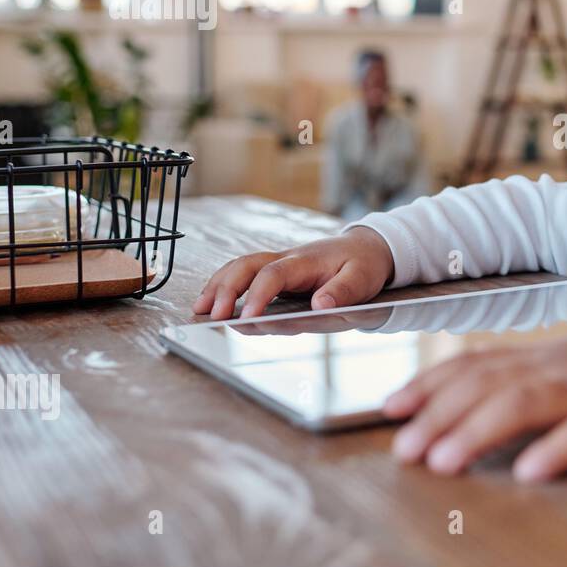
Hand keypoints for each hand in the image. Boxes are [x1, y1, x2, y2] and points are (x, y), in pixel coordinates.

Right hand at [192, 226, 393, 319]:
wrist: (367, 247)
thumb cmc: (364, 264)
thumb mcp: (363, 278)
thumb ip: (344, 291)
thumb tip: (320, 305)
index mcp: (306, 261)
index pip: (274, 275)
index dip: (259, 296)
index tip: (248, 319)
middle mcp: (286, 259)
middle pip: (246, 266)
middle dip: (225, 289)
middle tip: (212, 316)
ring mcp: (279, 264)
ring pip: (239, 267)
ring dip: (218, 286)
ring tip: (199, 311)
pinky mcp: (277, 272)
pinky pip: (245, 274)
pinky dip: (225, 286)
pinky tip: (213, 305)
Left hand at [383, 317, 566, 480]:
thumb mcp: (565, 367)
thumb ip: (520, 381)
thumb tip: (461, 406)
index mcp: (538, 359)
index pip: (472, 365)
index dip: (428, 385)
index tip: (390, 407)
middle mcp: (554, 368)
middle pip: (486, 386)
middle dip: (439, 417)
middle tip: (404, 450)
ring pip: (524, 404)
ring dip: (478, 431)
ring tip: (444, 462)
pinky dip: (556, 450)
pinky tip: (530, 471)